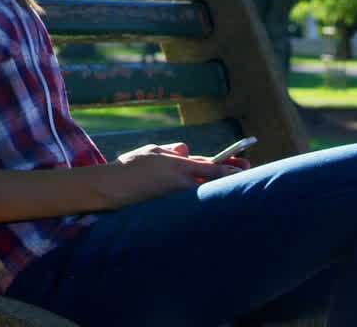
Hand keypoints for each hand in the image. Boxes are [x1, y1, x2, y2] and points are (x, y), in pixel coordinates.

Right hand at [105, 143, 245, 209]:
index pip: (211, 168)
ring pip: (203, 194)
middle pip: (213, 183)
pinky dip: (201, 199)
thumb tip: (186, 149)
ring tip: (232, 186)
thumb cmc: (130, 165)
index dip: (229, 168)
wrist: (112, 187)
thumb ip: (172, 150)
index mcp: (179, 166)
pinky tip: (209, 197)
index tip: (243, 167)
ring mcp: (176, 198)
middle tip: (244, 174)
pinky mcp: (169, 208)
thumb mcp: (153, 150)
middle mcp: (181, 183)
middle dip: (229, 179)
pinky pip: (189, 203)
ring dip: (217, 189)